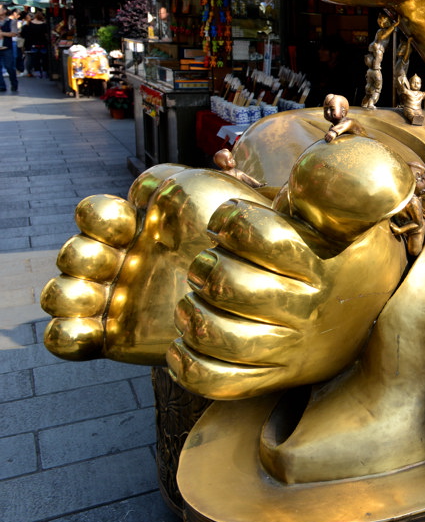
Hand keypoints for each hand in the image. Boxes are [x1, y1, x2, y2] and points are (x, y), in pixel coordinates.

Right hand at [41, 166, 265, 363]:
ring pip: (60, 295)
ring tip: (98, 294)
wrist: (267, 291)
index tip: (128, 221)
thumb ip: (174, 182)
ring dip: (66, 292)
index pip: (92, 214)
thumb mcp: (214, 200)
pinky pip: (67, 339)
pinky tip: (93, 327)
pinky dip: (65, 334)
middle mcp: (121, 261)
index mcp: (138, 228)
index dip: (98, 215)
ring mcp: (116, 299)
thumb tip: (139, 191)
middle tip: (114, 259)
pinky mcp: (117, 337)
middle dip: (81, 254)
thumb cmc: (242, 238)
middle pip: (71, 254)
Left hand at [167, 136, 416, 398]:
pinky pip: (220, 382)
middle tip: (205, 261)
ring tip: (193, 299)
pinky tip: (184, 344)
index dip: (233, 222)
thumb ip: (333, 188)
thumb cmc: (344, 256)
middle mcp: (308, 307)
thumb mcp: (349, 219)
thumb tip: (318, 162)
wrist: (376, 319)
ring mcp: (291, 348)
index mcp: (324, 261)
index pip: (264, 237)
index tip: (227, 219)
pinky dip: (190, 366)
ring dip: (193, 314)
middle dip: (206, 267)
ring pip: (221, 336)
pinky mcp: (275, 378)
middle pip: (232, 287)